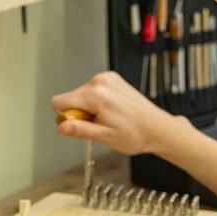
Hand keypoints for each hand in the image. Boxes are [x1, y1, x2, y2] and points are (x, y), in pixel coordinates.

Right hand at [50, 71, 183, 157]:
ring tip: (108, 118)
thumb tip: (62, 126)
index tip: (82, 125)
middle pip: (71, 98)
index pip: (59, 101)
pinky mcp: (111, 79)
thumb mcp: (105, 136)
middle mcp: (101, 82)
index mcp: (97, 95)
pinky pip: (92, 91)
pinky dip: (97, 102)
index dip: (67, 117)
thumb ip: (81, 130)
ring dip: (89, 108)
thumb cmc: (137, 133)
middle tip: (100, 123)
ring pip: (81, 95)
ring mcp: (107, 78)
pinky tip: (111, 111)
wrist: (157, 128)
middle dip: (80, 113)